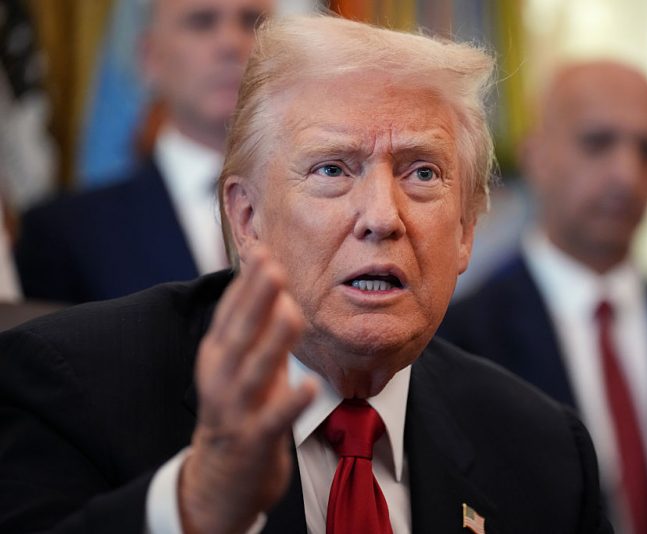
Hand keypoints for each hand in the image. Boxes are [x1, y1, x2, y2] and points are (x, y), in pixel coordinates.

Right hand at [179, 247, 316, 533]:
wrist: (218, 480)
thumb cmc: (238, 411)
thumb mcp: (241, 365)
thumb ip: (255, 327)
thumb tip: (271, 279)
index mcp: (217, 356)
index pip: (229, 314)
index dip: (245, 284)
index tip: (263, 251)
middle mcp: (221, 379)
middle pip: (239, 334)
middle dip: (255, 300)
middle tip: (274, 267)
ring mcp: (235, 410)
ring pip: (255, 371)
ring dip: (274, 341)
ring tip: (292, 313)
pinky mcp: (254, 440)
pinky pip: (276, 419)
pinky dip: (291, 402)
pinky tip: (311, 386)